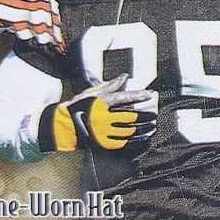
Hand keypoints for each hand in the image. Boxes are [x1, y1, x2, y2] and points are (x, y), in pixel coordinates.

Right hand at [38, 74, 156, 151]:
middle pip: (130, 116)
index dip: (138, 96)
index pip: (124, 97)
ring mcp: (103, 131)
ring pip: (128, 130)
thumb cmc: (79, 106)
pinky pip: (122, 143)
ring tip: (151, 127)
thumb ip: (110, 85)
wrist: (64, 125)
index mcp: (102, 102)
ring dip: (142, 129)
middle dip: (144, 115)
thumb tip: (124, 76)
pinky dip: (134, 141)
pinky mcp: (102, 142)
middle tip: (154, 115)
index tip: (150, 94)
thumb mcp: (93, 93)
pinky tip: (143, 139)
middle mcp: (104, 117)